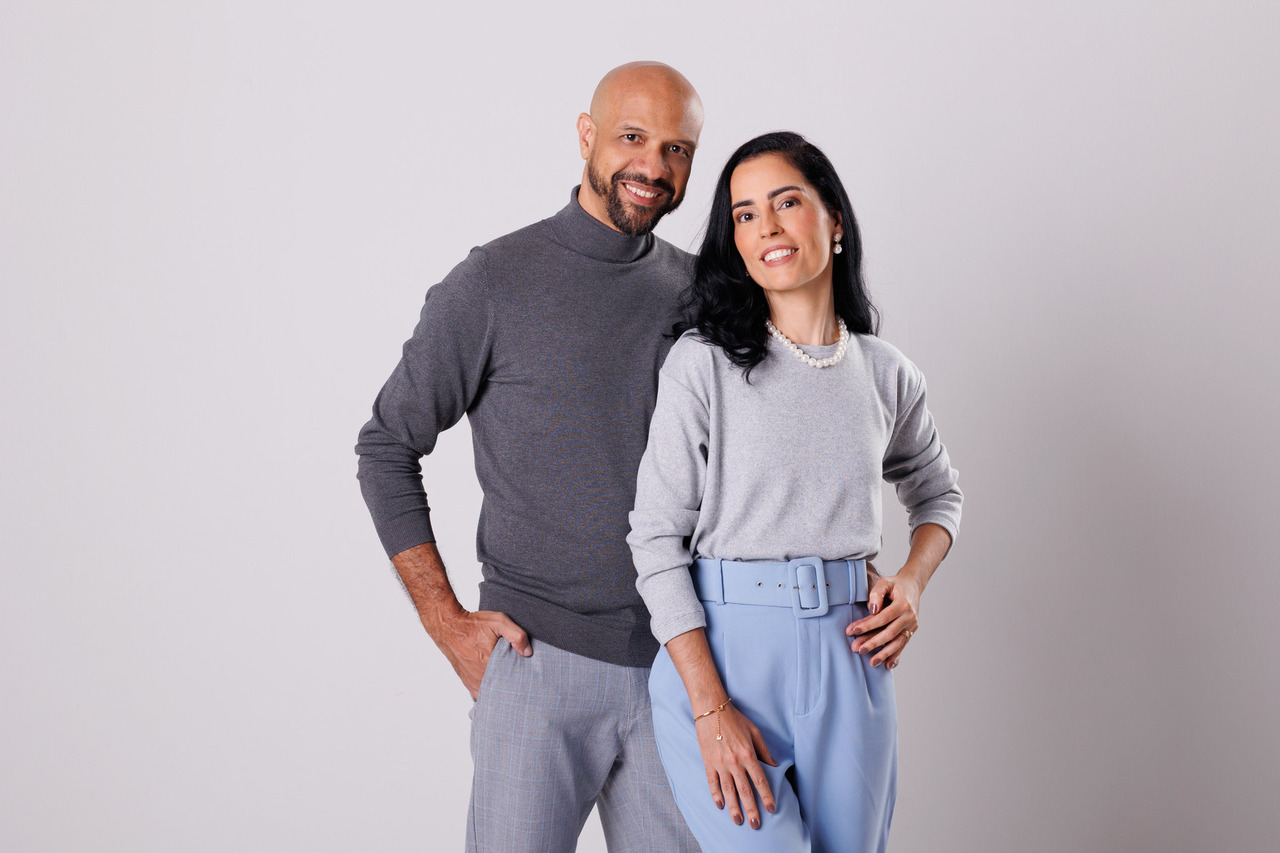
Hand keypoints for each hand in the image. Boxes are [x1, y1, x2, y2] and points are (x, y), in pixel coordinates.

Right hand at [434, 610, 530, 698]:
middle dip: (513, 685)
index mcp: (490, 663)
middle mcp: (481, 676)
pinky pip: (482, 695)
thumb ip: (516, 635)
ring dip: (501, 689)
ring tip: (510, 683)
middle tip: (520, 678)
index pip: (513, 679)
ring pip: (492, 693)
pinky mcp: (468, 683)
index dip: (522, 677)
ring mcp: (474, 682)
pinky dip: (490, 693)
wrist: (449, 627)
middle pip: (503, 688)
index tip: (527, 674)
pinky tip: (497, 687)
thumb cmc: (473, 624)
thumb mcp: (498, 622)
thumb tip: (527, 652)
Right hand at [695, 701, 777, 829]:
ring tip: (738, 821)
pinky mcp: (708, 762)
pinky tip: (721, 806)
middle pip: (745, 791)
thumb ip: (764, 751)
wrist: (711, 710)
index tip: (771, 809)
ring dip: (734, 807)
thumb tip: (774, 766)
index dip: (766, 796)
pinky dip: (716, 795)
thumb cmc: (735, 719)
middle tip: (755, 825)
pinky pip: (712, 782)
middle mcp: (734, 762)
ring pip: (728, 791)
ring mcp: (720, 764)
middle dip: (751, 809)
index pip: (760, 781)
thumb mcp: (754, 732)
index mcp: (748, 754)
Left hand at [846, 573, 920, 668]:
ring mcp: (911, 625)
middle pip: (890, 633)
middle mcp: (909, 617)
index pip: (882, 618)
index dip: (867, 625)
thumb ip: (876, 593)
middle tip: (858, 649)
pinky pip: (903, 645)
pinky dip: (895, 656)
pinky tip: (887, 665)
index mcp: (902, 604)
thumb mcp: (885, 583)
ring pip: (897, 642)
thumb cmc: (895, 585)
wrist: (912, 587)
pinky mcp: (911, 631)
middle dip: (873, 642)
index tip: (851, 630)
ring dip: (884, 654)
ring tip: (872, 662)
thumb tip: (872, 609)